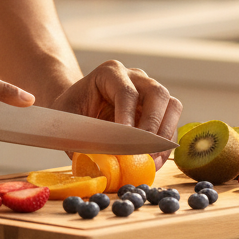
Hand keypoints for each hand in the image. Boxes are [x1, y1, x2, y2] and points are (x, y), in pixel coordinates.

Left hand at [49, 60, 182, 168]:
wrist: (77, 108)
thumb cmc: (70, 112)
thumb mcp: (67, 121)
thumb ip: (82, 140)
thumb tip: (101, 165)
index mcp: (109, 73)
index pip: (125, 90)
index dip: (128, 115)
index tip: (126, 138)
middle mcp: (134, 77)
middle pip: (156, 92)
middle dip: (153, 124)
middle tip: (145, 151)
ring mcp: (148, 91)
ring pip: (171, 105)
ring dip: (165, 134)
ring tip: (152, 159)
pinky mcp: (157, 109)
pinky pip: (171, 123)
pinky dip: (165, 144)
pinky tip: (154, 161)